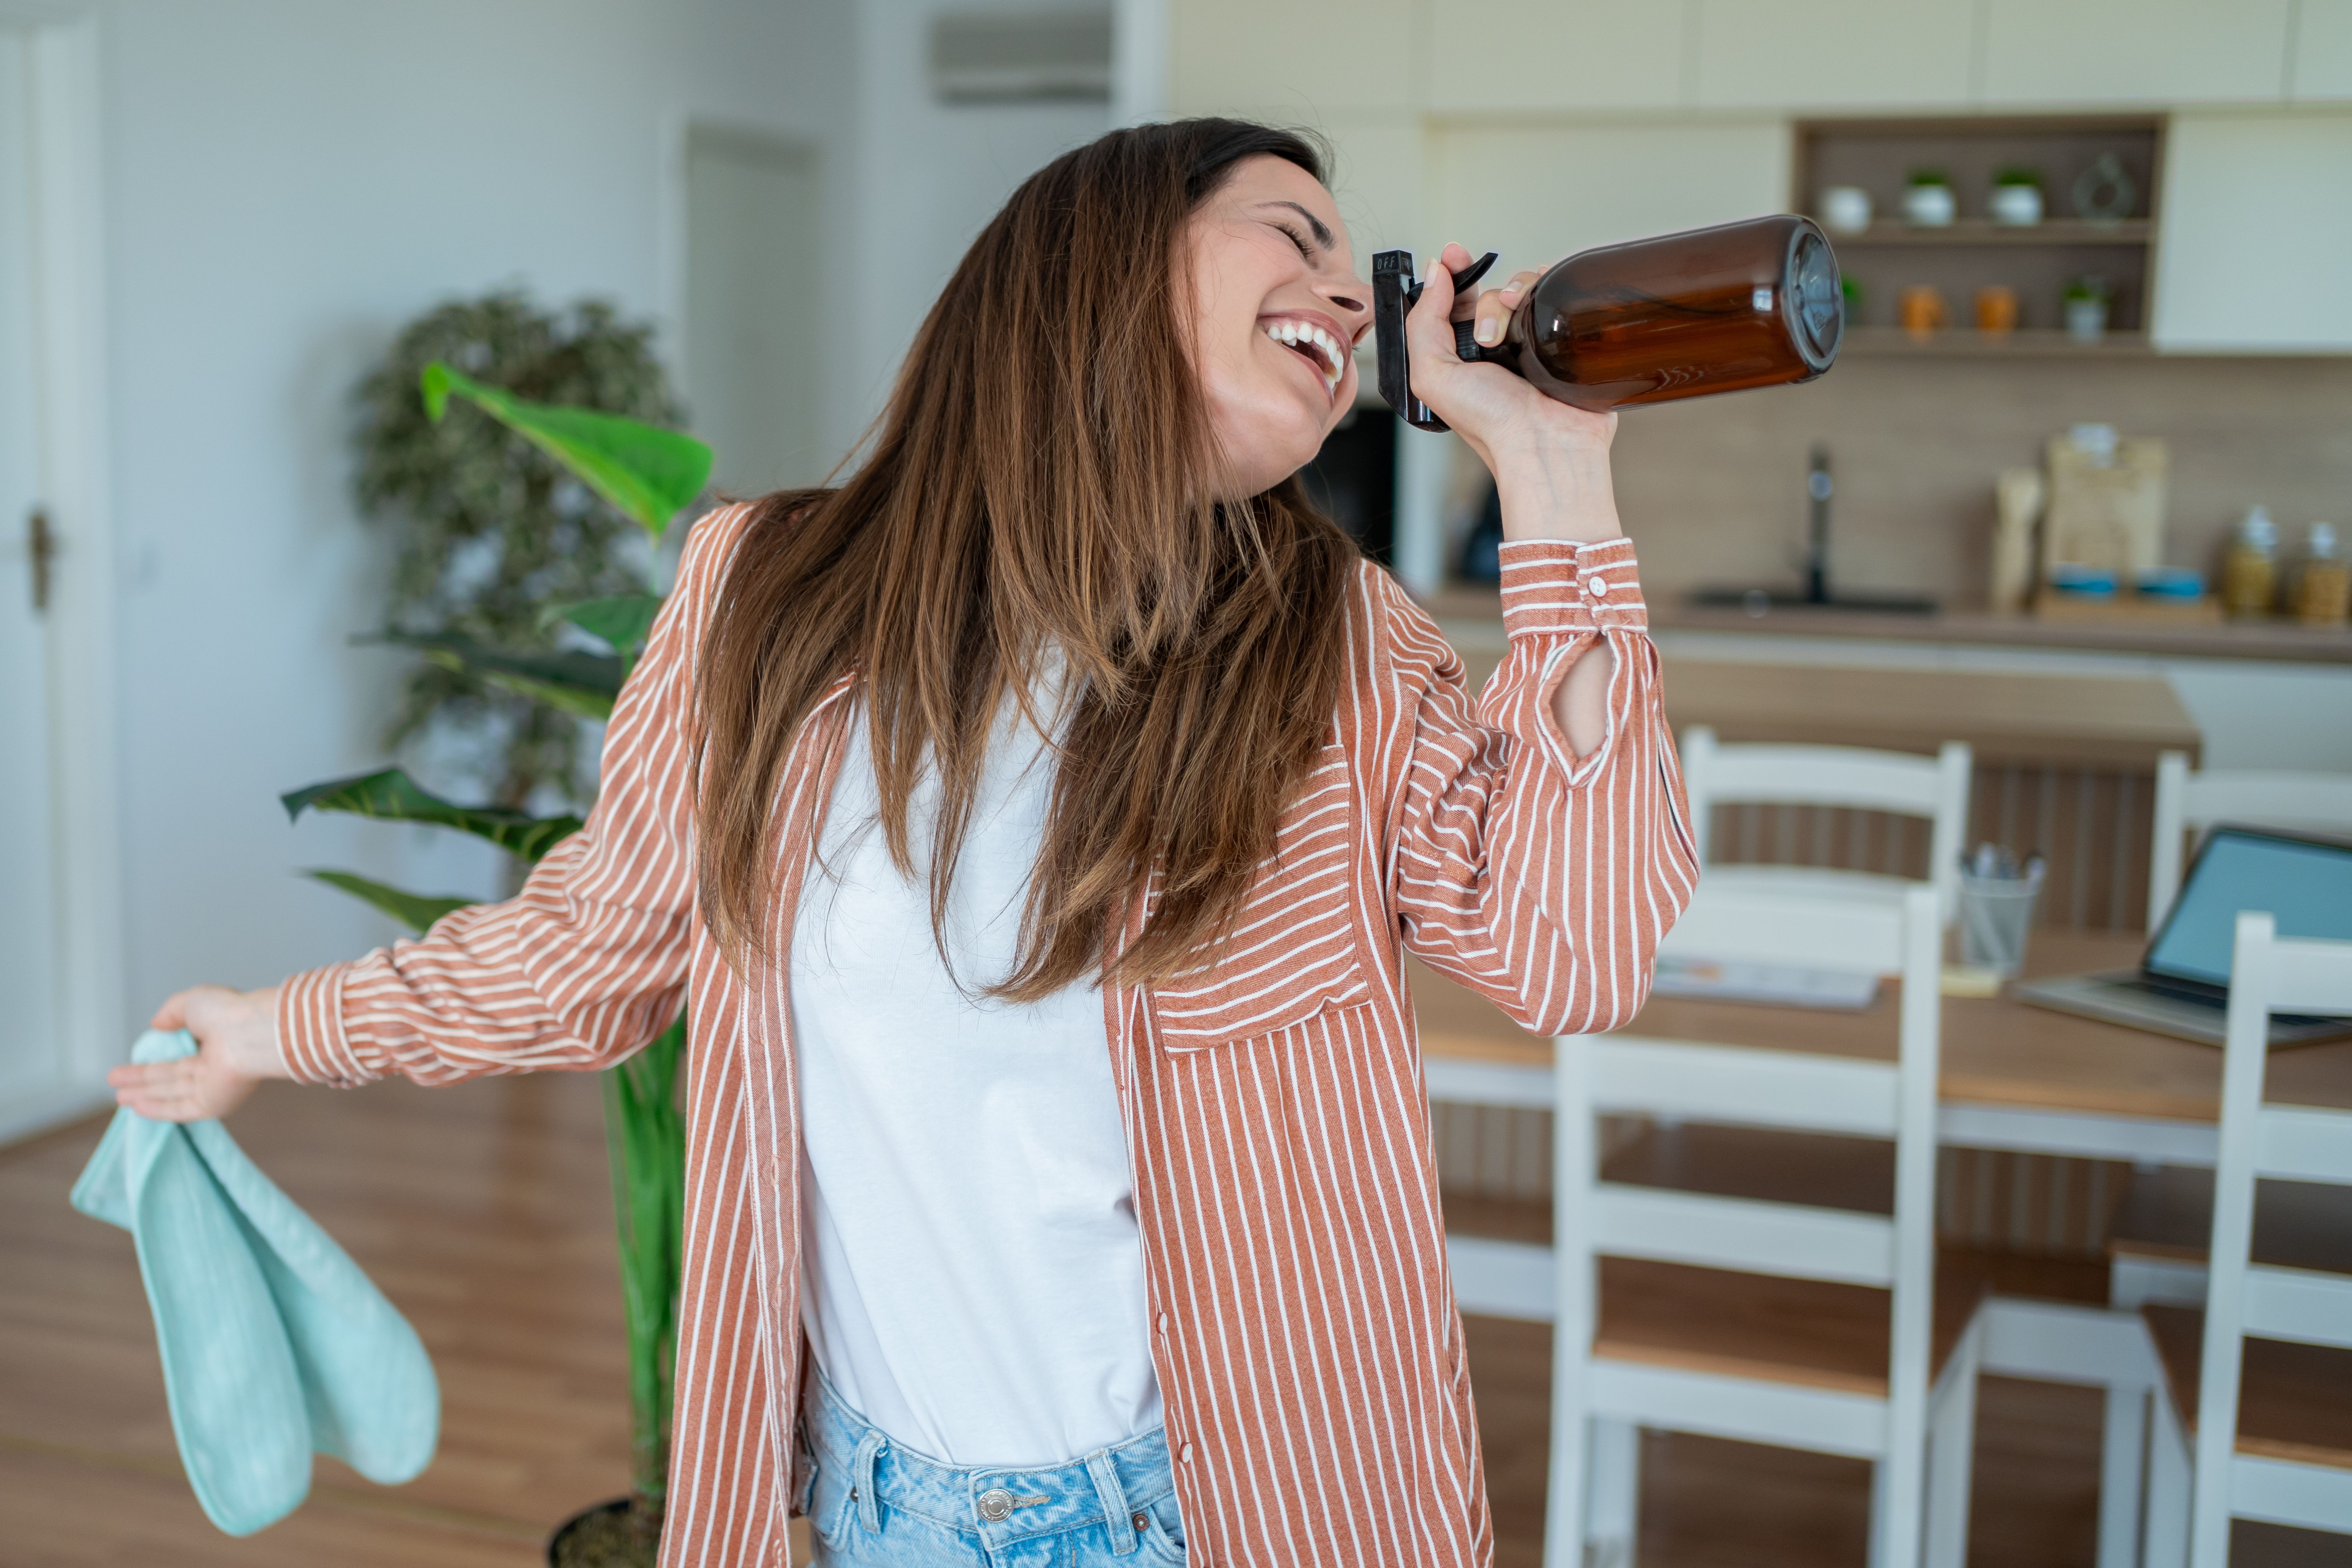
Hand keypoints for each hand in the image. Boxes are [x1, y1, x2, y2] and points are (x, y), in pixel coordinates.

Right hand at [108, 985, 287, 1121]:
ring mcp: (215, 1087)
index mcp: (215, 1043)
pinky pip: (180, 1109)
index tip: (134, 1061)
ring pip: (171, 1093)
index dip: (155, 1061)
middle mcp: (215, 1066)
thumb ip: (172, 1012)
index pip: (180, 1057)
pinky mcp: (213, 1104)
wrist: (251, 1033)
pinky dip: (159, 1109)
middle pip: (171, 1077)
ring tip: (118, 1097)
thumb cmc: (227, 1013)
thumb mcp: (192, 1001)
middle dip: (142, 1081)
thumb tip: (157, 1024)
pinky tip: (137, 1108)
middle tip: (115, 1083)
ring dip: (144, 1095)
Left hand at [1405, 242, 1623, 545]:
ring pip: (1521, 288)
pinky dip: (1546, 287)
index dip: (1452, 274)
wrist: (1547, 444)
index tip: (1453, 255)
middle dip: (1482, 290)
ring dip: (1510, 295)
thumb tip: (1434, 272)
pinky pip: (1556, 293)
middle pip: (1488, 291)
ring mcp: (1531, 340)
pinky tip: (1538, 305)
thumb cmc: (1491, 422)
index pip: (1453, 302)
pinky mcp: (1563, 335)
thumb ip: (1422, 323)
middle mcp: (1496, 346)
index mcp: (1460, 356)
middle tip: (1487, 312)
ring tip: (1507, 329)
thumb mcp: (1432, 375)